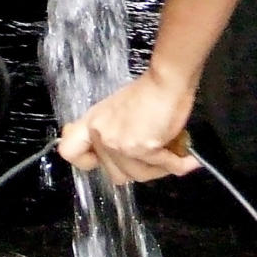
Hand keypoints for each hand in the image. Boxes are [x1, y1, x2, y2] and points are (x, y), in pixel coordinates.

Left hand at [57, 67, 200, 182]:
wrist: (166, 81)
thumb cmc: (149, 92)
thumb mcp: (116, 110)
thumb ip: (111, 132)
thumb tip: (119, 153)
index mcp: (93, 123)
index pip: (68, 151)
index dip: (85, 161)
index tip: (99, 160)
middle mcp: (102, 134)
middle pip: (114, 173)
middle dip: (138, 169)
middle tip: (154, 160)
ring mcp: (119, 143)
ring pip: (138, 175)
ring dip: (159, 170)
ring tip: (174, 159)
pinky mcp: (140, 147)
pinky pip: (160, 166)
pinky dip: (177, 165)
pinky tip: (188, 161)